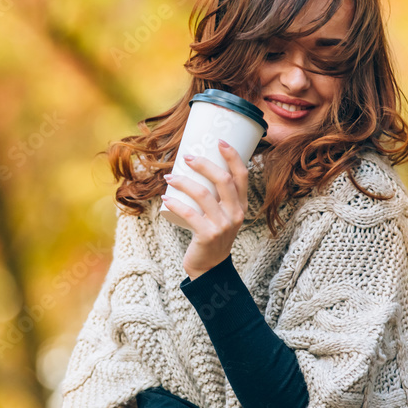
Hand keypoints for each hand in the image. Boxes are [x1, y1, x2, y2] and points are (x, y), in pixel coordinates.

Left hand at [162, 139, 248, 278]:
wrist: (210, 267)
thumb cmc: (211, 234)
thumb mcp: (222, 215)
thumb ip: (217, 197)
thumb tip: (194, 168)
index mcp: (242, 205)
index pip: (242, 176)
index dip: (232, 156)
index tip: (219, 141)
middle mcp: (236, 214)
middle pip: (223, 180)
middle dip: (203, 164)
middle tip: (186, 157)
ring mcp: (223, 225)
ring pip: (204, 194)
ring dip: (183, 182)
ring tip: (169, 177)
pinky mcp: (207, 235)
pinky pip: (189, 214)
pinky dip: (175, 203)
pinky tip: (165, 197)